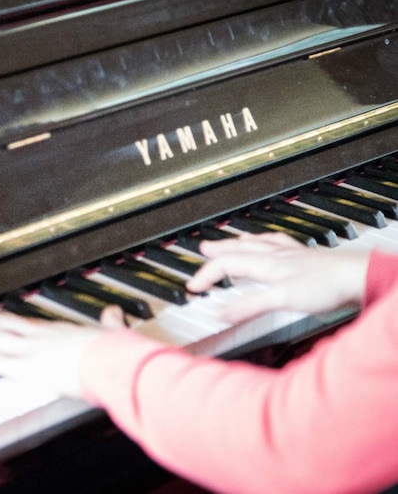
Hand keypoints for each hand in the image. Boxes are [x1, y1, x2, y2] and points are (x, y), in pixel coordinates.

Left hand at [0, 300, 125, 397]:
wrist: (116, 361)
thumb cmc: (118, 352)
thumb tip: (114, 314)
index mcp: (57, 332)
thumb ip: (110, 323)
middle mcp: (37, 338)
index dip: (2, 320)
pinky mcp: (22, 367)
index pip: (22, 326)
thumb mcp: (113, 333)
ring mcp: (26, 350)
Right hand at [186, 232, 369, 322]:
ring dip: (239, 242)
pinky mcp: (307, 257)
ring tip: (229, 241)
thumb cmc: (326, 285)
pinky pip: (279, 244)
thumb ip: (248, 305)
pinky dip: (268, 242)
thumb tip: (217, 311)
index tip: (192, 288)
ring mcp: (292, 255)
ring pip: (258, 244)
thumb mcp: (281, 300)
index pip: (226, 265)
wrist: (360, 276)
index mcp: (265, 264)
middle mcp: (276, 256)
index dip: (206, 275)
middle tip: (202, 249)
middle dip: (217, 250)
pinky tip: (272, 244)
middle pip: (239, 250)